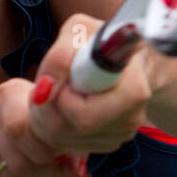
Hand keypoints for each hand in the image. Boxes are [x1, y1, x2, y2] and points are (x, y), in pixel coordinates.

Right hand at [0, 79, 72, 176]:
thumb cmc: (28, 116)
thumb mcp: (49, 119)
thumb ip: (70, 143)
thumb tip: (77, 174)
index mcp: (8, 93)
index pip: (22, 130)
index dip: (47, 152)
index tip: (60, 156)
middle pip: (17, 162)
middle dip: (45, 176)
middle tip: (56, 174)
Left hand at [27, 12, 152, 153]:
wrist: (120, 57)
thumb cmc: (98, 40)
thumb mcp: (79, 32)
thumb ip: (60, 57)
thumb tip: (45, 89)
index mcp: (132, 92)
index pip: (82, 116)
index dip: (60, 99)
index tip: (60, 79)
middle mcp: (129, 121)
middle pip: (66, 132)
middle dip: (45, 108)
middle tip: (47, 85)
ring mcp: (118, 137)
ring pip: (60, 141)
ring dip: (45, 117)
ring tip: (55, 91)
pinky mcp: (105, 144)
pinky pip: (65, 145)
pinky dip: (53, 126)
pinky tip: (62, 105)